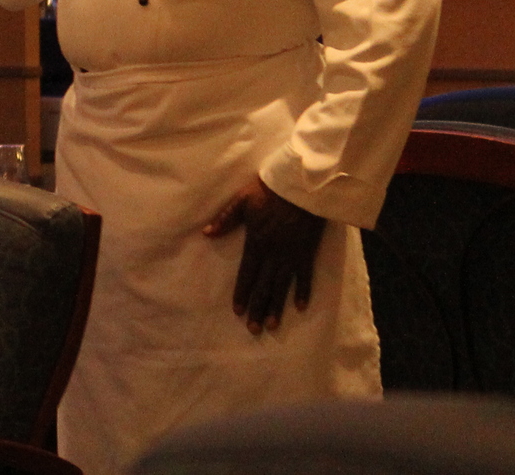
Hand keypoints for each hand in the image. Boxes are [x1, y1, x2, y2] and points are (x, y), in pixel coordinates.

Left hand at [204, 177, 326, 333]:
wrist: (302, 185)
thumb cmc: (269, 190)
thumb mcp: (242, 200)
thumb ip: (225, 219)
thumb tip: (206, 233)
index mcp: (256, 242)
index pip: (247, 273)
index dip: (242, 293)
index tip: (237, 311)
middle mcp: (274, 253)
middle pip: (264, 285)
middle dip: (258, 308)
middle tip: (253, 329)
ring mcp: (292, 254)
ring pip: (283, 286)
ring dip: (277, 306)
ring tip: (272, 325)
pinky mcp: (307, 252)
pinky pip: (306, 276)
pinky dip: (304, 291)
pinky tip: (300, 307)